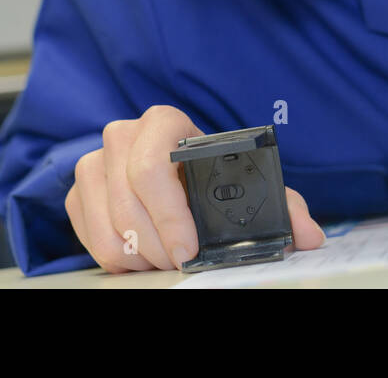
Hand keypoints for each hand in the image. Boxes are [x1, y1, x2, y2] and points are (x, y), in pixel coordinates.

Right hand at [64, 105, 325, 272]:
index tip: (188, 251)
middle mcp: (123, 135)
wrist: (173, 171)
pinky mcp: (79, 192)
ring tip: (165, 259)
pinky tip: (143, 255)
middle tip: (182, 263)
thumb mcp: (246, 183)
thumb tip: (309, 234)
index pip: (152, 165)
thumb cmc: (209, 175)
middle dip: (158, 244)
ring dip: (138, 255)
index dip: (168, 214)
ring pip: (106, 224)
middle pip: (127, 201)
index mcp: (164, 123)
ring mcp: (94, 162)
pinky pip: (88, 236)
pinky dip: (117, 256)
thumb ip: (282, 205)